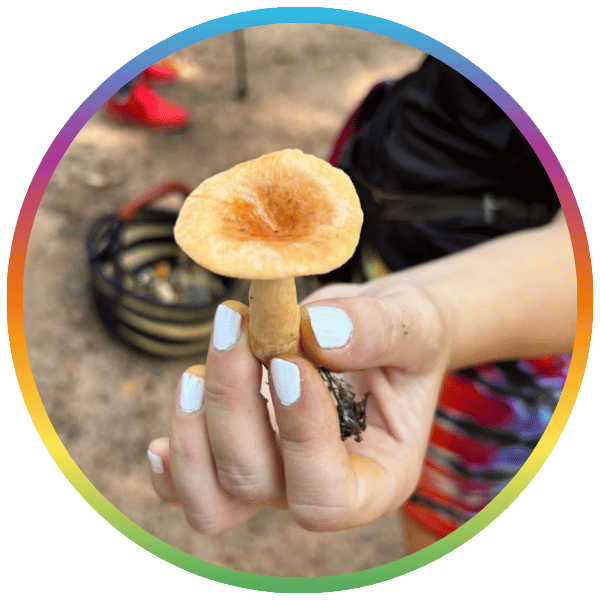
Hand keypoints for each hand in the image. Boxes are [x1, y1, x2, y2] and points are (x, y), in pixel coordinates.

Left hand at [147, 281, 450, 534]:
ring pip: (213, 494)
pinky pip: (195, 486)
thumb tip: (317, 334)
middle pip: (256, 481)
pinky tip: (170, 422)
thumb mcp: (412, 324)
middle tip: (235, 323)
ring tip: (199, 366)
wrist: (380, 328)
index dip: (300, 437)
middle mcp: (320, 486)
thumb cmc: (406, 334)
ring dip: (195, 428)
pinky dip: (175, 462)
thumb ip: (376, 331)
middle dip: (233, 402)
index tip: (289, 362)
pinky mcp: (244, 452)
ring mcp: (276, 475)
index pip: (327, 497)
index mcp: (378, 477)